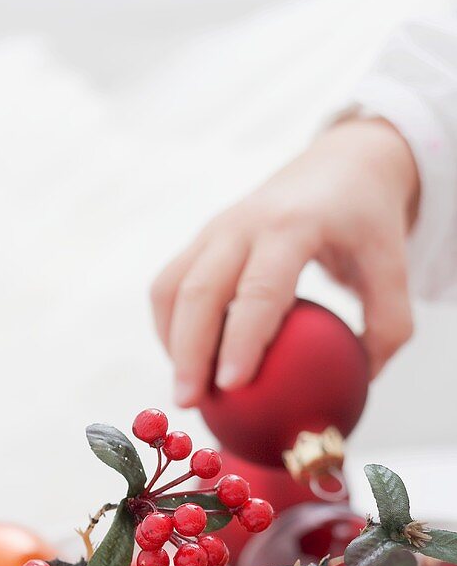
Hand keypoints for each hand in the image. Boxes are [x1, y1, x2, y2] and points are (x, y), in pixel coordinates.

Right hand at [151, 118, 419, 406]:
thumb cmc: (368, 221)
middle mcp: (244, 222)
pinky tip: (189, 363)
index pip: (258, 289)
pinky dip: (171, 327)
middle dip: (187, 351)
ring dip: (171, 342)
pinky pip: (170, 286)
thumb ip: (388, 324)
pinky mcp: (201, 239)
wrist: (342, 162)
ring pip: (171, 287)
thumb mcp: (394, 263)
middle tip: (189, 403)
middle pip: (198, 290)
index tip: (232, 386)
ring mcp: (215, 228)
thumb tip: (361, 384)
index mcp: (292, 224)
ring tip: (186, 390)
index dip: (240, 339)